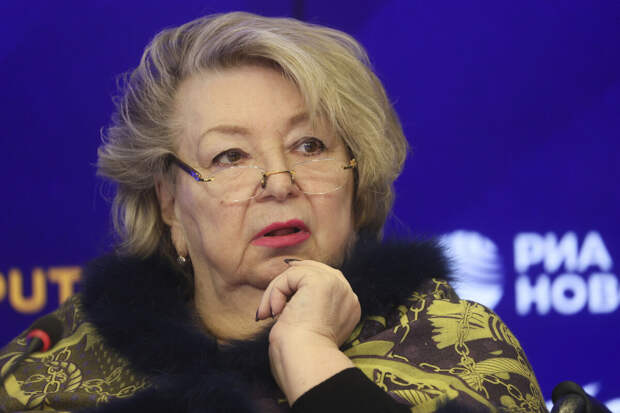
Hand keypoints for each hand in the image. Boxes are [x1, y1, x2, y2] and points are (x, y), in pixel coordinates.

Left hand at [256, 259, 360, 403]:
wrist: (307, 361)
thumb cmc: (302, 355)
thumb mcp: (309, 327)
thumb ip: (307, 309)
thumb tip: (285, 300)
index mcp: (348, 307)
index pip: (325, 281)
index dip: (299, 284)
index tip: (279, 301)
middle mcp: (347, 294)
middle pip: (314, 269)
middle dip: (288, 283)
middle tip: (270, 305)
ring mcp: (337, 285)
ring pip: (299, 271)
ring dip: (277, 291)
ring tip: (269, 314)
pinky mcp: (321, 281)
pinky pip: (290, 275)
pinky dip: (276, 291)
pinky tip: (275, 312)